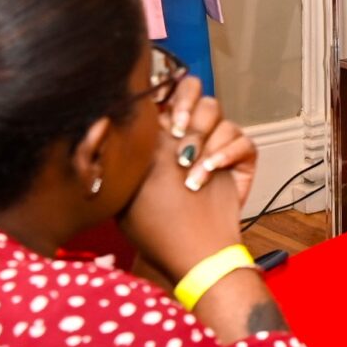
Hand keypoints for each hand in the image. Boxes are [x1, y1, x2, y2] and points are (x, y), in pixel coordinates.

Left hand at [116, 78, 253, 278]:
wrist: (190, 252)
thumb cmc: (155, 226)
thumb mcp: (127, 191)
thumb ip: (118, 159)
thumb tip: (102, 129)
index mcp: (165, 135)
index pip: (169, 96)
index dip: (168, 94)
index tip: (161, 106)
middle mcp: (194, 134)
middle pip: (199, 95)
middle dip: (188, 107)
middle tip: (179, 131)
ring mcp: (219, 145)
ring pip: (219, 116)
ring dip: (203, 138)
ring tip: (189, 164)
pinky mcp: (242, 160)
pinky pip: (243, 141)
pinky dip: (226, 154)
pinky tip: (208, 172)